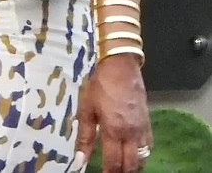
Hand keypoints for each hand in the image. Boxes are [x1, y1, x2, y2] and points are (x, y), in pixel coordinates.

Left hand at [75, 55, 151, 172]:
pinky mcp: (148, 123)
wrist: (121, 66)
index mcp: (114, 131)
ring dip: (133, 167)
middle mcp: (131, 134)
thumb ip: (84, 137)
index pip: (113, 163)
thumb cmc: (100, 85)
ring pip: (142, 159)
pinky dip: (142, 156)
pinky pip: (149, 147)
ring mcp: (142, 129)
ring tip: (122, 168)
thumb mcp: (87, 108)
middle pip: (130, 166)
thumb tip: (79, 160)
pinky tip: (134, 155)